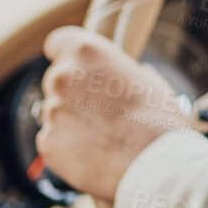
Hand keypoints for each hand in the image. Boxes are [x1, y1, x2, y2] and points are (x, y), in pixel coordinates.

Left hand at [37, 26, 190, 203]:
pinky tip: (95, 151)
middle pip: (57, 79)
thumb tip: (121, 77)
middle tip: (102, 109)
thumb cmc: (159, 120)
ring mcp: (51, 111)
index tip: (78, 67)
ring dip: (73, 119)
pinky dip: (68, 144)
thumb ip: (121, 72)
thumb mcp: (148, 81)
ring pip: (56, 111)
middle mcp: (62, 77)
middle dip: (75, 92)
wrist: (155, 165)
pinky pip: (53, 138)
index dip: (67, 55)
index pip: (57, 42)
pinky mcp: (47, 142)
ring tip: (104, 135)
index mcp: (87, 52)